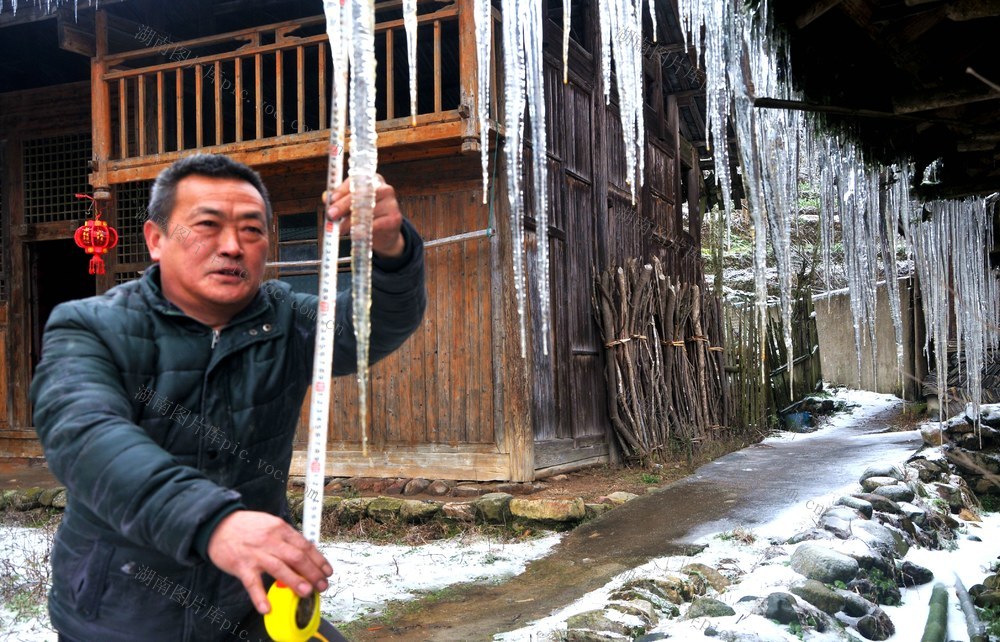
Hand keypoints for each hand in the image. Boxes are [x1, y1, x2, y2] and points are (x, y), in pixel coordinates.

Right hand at [206, 510, 332, 613]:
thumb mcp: (270, 525)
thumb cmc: (246, 527)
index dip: (319, 560)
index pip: (305, 545)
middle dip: (313, 572)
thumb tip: (305, 553)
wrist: (218, 525)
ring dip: (295, 581)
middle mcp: (271, 540)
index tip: (327, 571)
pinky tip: (267, 608)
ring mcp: (256, 553)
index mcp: (280, 529)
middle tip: (322, 585)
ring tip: (307, 592)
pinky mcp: (241, 566)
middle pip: (297, 557)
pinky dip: (260, 596)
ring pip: (280, 568)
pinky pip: (252, 583)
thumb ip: (286, 538)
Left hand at [324, 175, 405, 258]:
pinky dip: (362, 230)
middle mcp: (384, 188)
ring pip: (367, 211)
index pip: (356, 181)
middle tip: (331, 215)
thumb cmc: (366, 215)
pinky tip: (354, 234)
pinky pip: (375, 224)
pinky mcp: (394, 218)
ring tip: (339, 229)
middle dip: (343, 205)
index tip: (331, 199)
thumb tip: (326, 198)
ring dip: (350, 221)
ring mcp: (391, 203)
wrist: (386, 233)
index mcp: (372, 179)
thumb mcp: (351, 205)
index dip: (342, 190)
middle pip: (362, 194)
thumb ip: (338, 200)